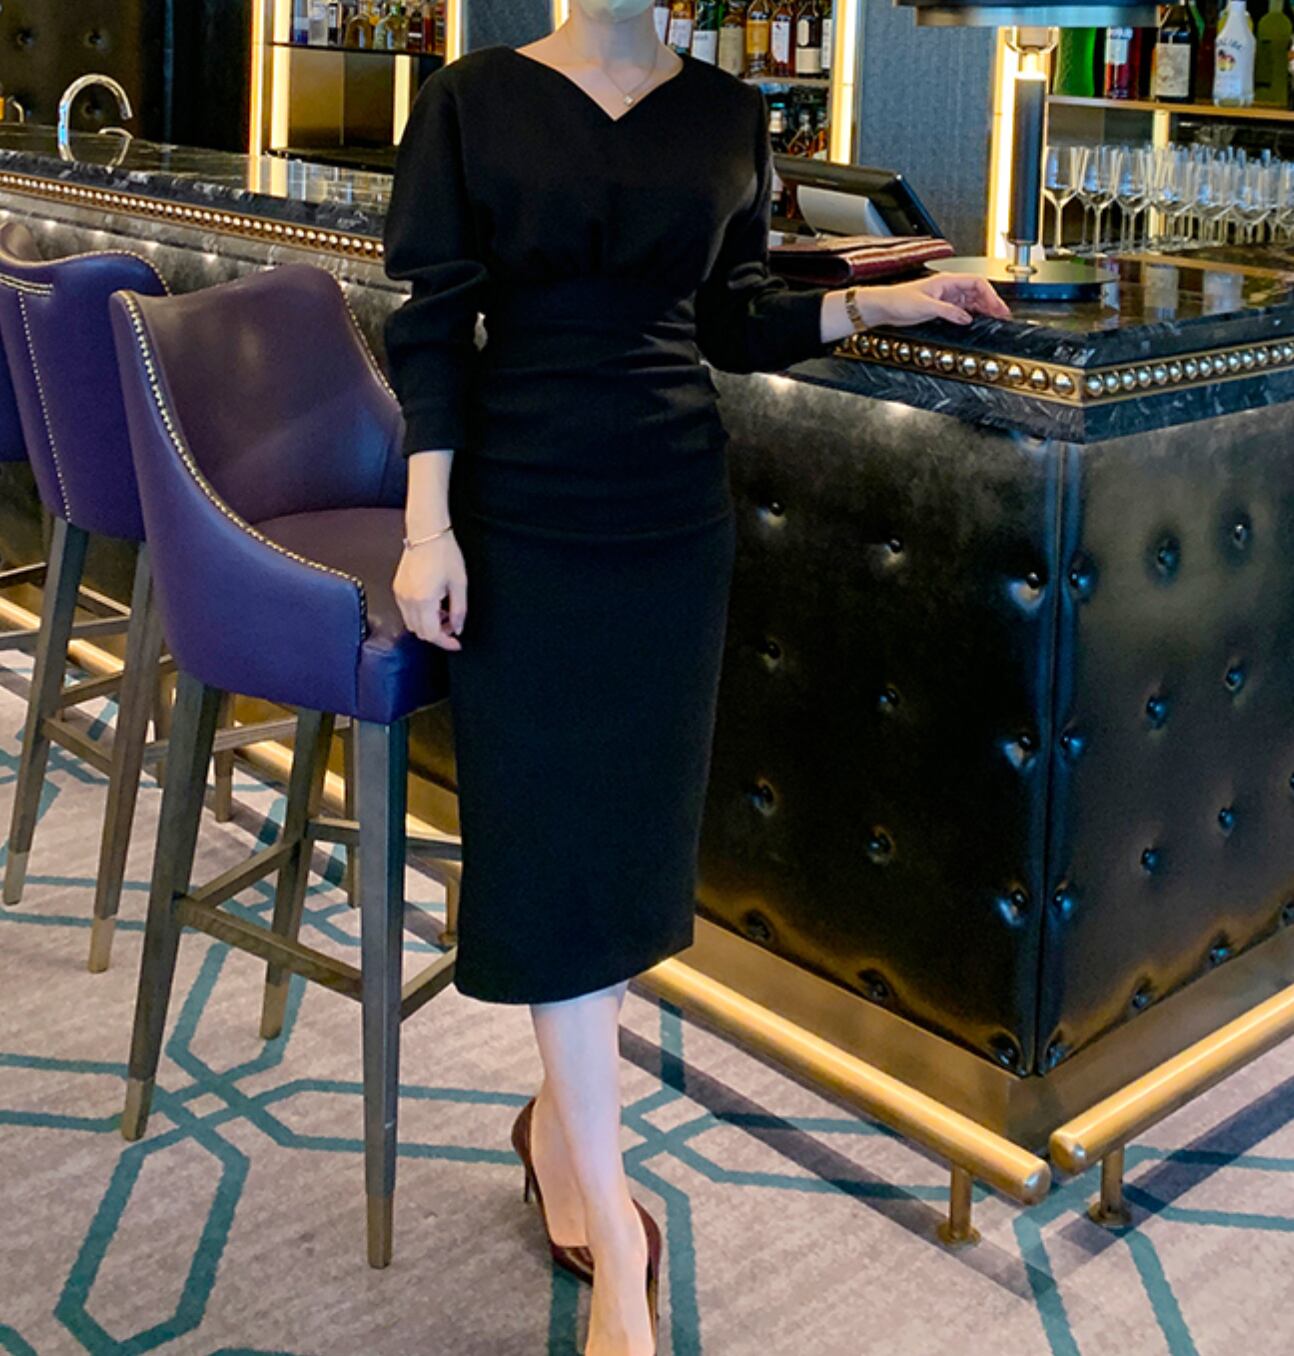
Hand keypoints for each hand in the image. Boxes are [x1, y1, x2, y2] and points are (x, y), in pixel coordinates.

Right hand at [393, 534, 466, 651]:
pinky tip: (433, 603)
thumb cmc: (444, 554)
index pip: (432, 634)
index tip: (456, 643)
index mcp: (423, 601)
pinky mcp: (397, 588)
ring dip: (428, 624)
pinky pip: (407, 612)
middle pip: (420, 632)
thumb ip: (459, 610)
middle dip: (438, 633)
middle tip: (452, 622)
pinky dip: (420, 615)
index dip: (445, 642)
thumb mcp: (459, 584)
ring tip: (443, 610)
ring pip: (412, 624)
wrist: (427, 533)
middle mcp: (407, 601)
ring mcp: (400, 594)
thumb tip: (457, 629)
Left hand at [858, 273, 1011, 328]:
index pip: (977, 283)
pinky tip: (976, 321)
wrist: (884, 306)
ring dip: (983, 309)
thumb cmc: (899, 300)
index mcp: (947, 281)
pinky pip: (962, 309)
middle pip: (977, 292)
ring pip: (971, 301)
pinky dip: (972, 315)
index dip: (990, 294)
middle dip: (991, 302)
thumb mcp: (925, 306)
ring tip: (994, 319)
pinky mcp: (941, 307)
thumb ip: (947, 311)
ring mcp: (946, 297)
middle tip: (1002, 315)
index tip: (998, 307)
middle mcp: (949, 287)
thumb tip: (966, 317)